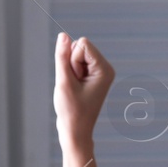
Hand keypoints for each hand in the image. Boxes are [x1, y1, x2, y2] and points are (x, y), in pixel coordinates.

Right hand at [53, 32, 113, 152]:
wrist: (75, 131)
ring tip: (73, 89)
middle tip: (74, 87)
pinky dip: (69, 74)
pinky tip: (73, 89)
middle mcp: (105, 68)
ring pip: (75, 55)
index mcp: (105, 69)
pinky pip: (74, 63)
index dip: (72, 60)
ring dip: (69, 70)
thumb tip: (62, 35)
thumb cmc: (71, 111)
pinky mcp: (91, 76)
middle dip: (71, 65)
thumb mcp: (64, 82)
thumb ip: (62, 56)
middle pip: (79, 47)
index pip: (82, 44)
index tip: (75, 81)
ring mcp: (99, 72)